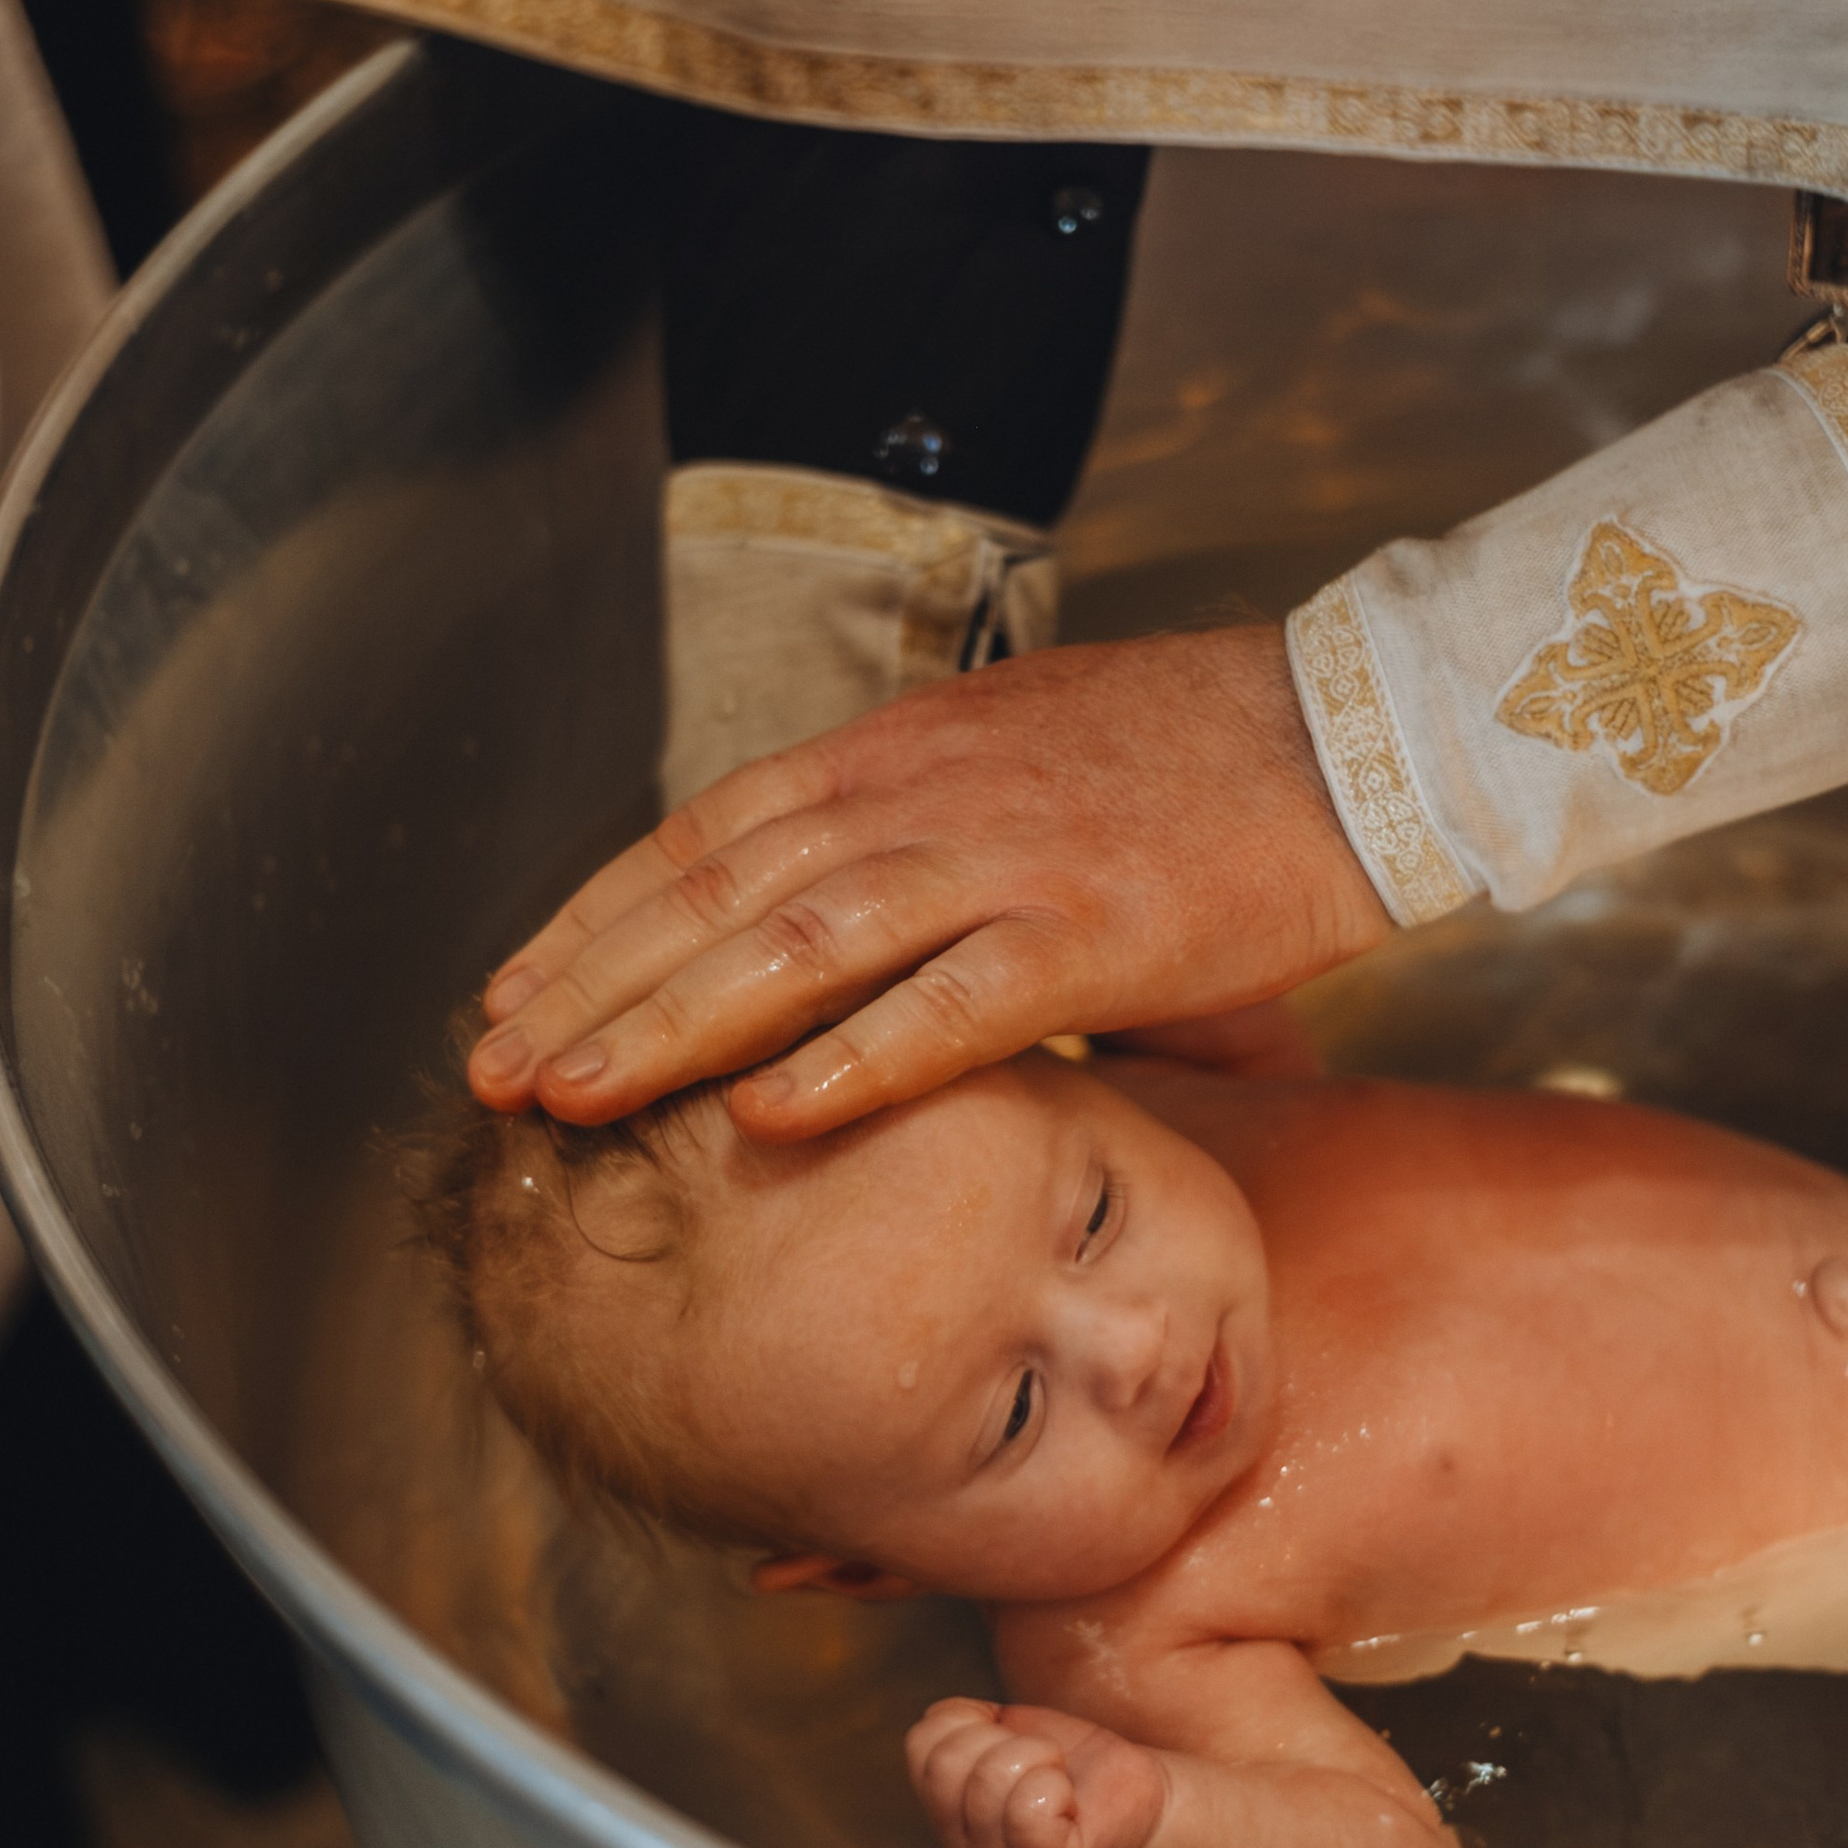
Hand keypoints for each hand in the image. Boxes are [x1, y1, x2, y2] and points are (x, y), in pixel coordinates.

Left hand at [470, 621, 1386, 1139]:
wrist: (1352, 728)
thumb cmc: (1192, 760)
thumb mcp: (1013, 760)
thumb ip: (912, 829)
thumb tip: (832, 917)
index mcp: (896, 751)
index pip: (702, 836)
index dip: (594, 918)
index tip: (513, 992)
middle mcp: (922, 793)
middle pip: (716, 894)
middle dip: (591, 986)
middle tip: (495, 1072)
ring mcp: (1001, 859)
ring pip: (795, 949)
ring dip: (672, 1028)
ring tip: (577, 1101)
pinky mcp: (1090, 931)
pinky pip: (948, 1007)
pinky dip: (851, 1061)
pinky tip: (766, 1119)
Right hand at [905, 1696, 1169, 1847]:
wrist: (1137, 1800)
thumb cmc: (1072, 1764)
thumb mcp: (1008, 1730)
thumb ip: (964, 1723)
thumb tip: (944, 1714)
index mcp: (946, 1805)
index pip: (920, 1741)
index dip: (967, 1718)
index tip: (1006, 1733)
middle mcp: (960, 1842)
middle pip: (947, 1761)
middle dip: (1003, 1737)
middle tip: (1039, 1756)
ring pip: (989, 1777)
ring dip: (1038, 1756)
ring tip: (1056, 1776)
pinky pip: (1027, 1810)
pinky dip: (1053, 1787)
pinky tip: (1067, 1799)